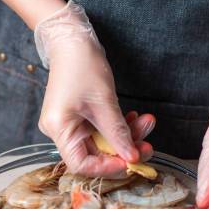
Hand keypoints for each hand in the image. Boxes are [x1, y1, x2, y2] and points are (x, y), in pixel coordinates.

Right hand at [35, 1, 152, 177]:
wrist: (72, 40)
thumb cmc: (83, 66)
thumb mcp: (105, 102)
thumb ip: (118, 133)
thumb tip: (132, 158)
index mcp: (59, 129)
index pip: (81, 165)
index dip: (107, 168)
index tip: (130, 162)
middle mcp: (60, 131)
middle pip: (95, 154)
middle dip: (124, 150)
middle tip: (148, 146)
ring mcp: (70, 124)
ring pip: (103, 142)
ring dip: (127, 136)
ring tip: (147, 123)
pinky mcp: (80, 117)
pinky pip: (102, 130)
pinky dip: (119, 126)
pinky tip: (135, 117)